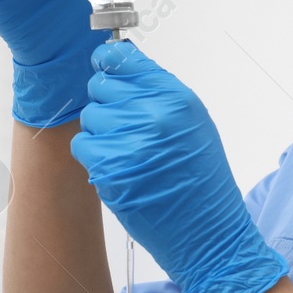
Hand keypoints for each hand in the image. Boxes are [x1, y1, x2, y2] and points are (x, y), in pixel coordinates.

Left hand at [70, 40, 287, 292]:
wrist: (209, 233)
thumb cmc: (202, 180)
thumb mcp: (193, 123)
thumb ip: (158, 93)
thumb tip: (120, 64)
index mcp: (176, 98)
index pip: (122, 58)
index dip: (108, 63)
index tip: (104, 68)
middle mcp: (153, 115)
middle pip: (100, 86)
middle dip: (107, 104)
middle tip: (126, 127)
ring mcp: (129, 142)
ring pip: (90, 117)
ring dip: (101, 133)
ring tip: (128, 152)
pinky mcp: (109, 169)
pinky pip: (83, 145)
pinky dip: (94, 156)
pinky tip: (119, 168)